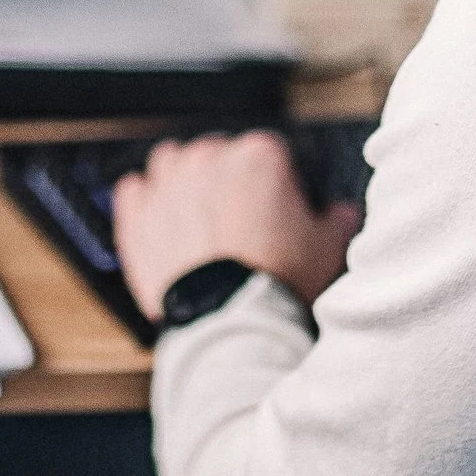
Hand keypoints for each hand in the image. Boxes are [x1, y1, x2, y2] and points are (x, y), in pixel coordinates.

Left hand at [111, 129, 361, 322]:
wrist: (228, 322)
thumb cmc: (276, 283)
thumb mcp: (328, 249)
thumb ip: (337, 220)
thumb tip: (340, 213)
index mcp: (259, 156)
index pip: (270, 153)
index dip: (276, 183)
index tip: (277, 210)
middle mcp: (210, 159)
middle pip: (218, 154)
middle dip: (228, 180)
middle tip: (239, 220)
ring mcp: (169, 184)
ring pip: (172, 162)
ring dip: (183, 181)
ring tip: (197, 215)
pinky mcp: (137, 215)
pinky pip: (135, 190)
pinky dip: (145, 201)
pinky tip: (160, 220)